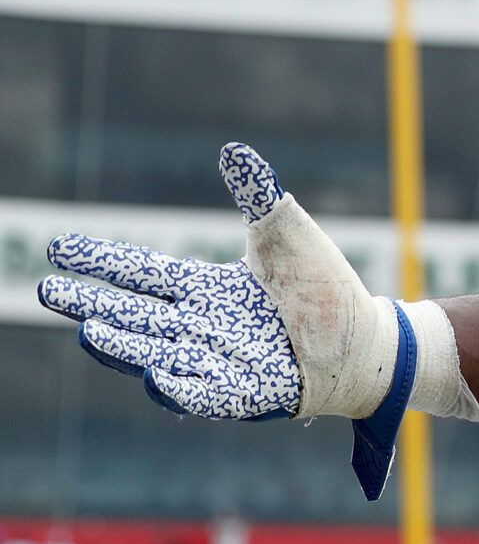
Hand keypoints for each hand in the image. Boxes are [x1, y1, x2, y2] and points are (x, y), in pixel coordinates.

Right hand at [37, 143, 417, 498]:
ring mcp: (222, 360)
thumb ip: (258, 195)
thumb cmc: (323, 287)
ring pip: (160, 353)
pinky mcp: (250, 391)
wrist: (366, 337)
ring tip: (89, 331)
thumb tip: (235, 150)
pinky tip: (156, 376)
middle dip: (92, 305)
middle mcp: (202, 327)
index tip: (57, 250)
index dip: (102, 262)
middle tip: (48, 291)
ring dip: (125, 346)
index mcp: (205, 290)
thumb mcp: (288, 233)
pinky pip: (209, 393)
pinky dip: (182, 387)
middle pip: (137, 315)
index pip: (144, 274)